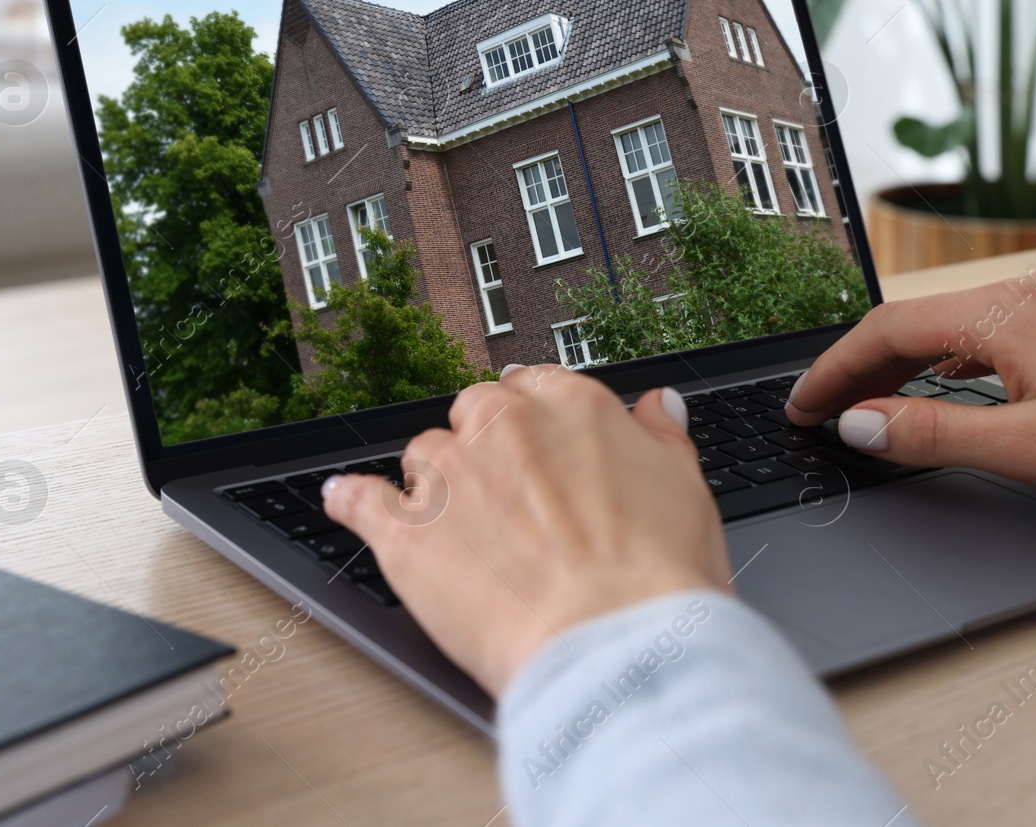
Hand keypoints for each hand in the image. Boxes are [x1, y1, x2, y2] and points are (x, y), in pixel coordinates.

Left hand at [322, 365, 730, 697]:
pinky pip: (360, 500)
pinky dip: (352, 501)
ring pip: (423, 456)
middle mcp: (505, 426)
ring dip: (435, 484)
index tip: (536, 449)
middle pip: (474, 414)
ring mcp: (449, 476)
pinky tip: (348, 502)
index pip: (534, 387)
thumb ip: (661, 438)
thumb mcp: (686, 492)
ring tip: (457, 530)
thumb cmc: (658, 582)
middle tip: (507, 500)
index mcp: (573, 408)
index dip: (534, 423)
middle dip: (485, 448)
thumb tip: (659, 406)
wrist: (615, 648)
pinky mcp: (405, 532)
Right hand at [786, 273, 1035, 517]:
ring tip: (867, 402)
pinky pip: (986, 332)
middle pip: (912, 323)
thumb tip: (858, 423)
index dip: (835, 372)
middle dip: (858, 367)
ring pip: (949, 327)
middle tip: (819, 410)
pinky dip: (945, 361)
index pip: (888, 331)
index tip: (802, 408)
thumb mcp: (1028, 449)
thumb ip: (931, 434)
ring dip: (901, 363)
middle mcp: (1025, 293)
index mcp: (1006, 312)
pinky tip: (940, 384)